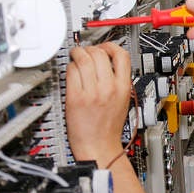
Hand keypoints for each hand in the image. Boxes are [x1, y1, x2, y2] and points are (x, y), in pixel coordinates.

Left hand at [65, 43, 131, 164]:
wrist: (98, 146)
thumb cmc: (109, 128)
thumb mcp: (123, 101)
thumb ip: (118, 81)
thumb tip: (107, 64)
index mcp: (124, 88)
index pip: (122, 55)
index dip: (111, 46)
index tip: (104, 46)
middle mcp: (109, 87)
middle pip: (100, 53)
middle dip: (91, 48)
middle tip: (86, 52)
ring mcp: (92, 91)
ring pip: (83, 58)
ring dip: (77, 54)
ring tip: (75, 57)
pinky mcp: (76, 97)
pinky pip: (71, 72)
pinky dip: (69, 68)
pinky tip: (71, 72)